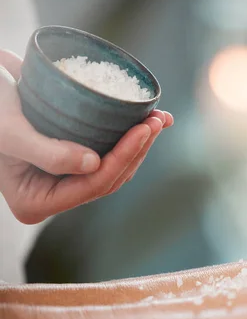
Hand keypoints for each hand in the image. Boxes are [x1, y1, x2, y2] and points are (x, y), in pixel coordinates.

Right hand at [0, 49, 173, 223]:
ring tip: (159, 117)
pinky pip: (108, 151)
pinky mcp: (73, 155)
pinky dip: (129, 134)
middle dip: (138, 148)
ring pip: (114, 166)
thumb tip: (94, 165)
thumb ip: (47, 154)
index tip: (144, 128)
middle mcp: (54, 193)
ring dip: (140, 142)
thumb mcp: (7, 132)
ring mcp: (65, 176)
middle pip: (109, 178)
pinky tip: (148, 117)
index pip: (92, 185)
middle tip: (158, 118)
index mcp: (36, 201)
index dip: (123, 158)